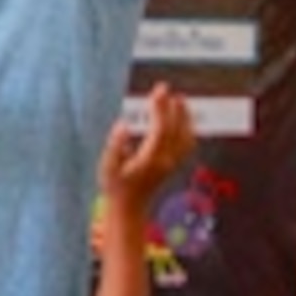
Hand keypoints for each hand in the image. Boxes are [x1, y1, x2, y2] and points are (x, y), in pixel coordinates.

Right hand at [100, 84, 196, 209]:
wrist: (129, 208)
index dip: (160, 109)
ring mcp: (172, 163)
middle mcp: (166, 161)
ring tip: (179, 98)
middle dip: (171, 106)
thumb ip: (115, 145)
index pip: (160, 129)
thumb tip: (122, 125)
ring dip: (184, 116)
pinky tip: (184, 118)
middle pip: (174, 129)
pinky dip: (188, 128)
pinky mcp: (174, 164)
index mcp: (150, 159)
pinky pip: (187, 144)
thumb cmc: (115, 187)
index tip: (158, 91)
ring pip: (185, 136)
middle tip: (164, 87)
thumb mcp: (107, 167)